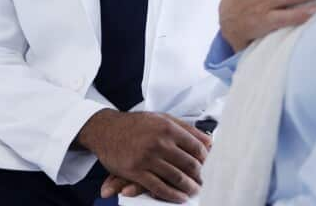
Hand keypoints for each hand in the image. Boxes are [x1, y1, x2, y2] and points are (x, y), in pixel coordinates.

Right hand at [77, 110, 211, 202]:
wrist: (105, 129)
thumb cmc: (136, 124)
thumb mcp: (162, 118)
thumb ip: (185, 128)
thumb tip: (209, 141)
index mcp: (168, 127)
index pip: (196, 146)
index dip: (206, 159)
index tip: (210, 165)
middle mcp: (159, 142)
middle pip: (189, 163)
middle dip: (200, 176)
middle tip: (206, 182)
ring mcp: (147, 158)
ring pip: (176, 177)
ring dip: (189, 187)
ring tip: (195, 191)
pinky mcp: (136, 171)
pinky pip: (158, 187)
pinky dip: (172, 195)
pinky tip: (180, 198)